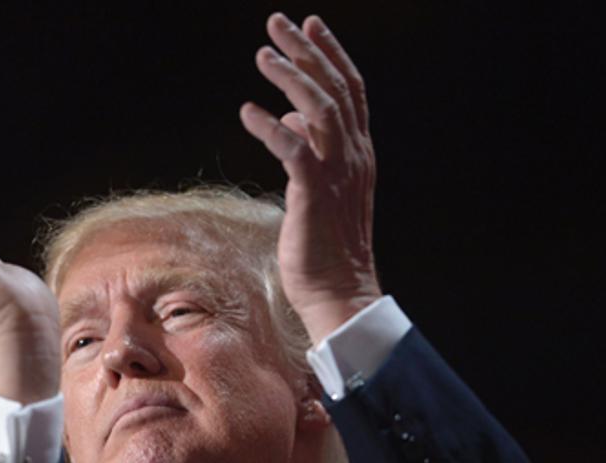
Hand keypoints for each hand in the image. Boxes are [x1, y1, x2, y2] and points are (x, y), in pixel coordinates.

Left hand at [240, 13, 381, 343]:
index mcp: (358, 154)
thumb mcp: (318, 191)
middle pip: (335, 89)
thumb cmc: (323, 246)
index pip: (350, 91)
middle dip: (307, 51)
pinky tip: (248, 112)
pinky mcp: (314, 196)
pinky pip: (294, 150)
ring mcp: (337, 175)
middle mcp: (353, 158)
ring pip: (320, 111)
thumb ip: (309, 152)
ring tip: (263, 55)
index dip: (330, 55)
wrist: (338, 293)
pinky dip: (271, 127)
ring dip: (291, 78)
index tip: (310, 26)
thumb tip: (289, 121)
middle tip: (278, 22)